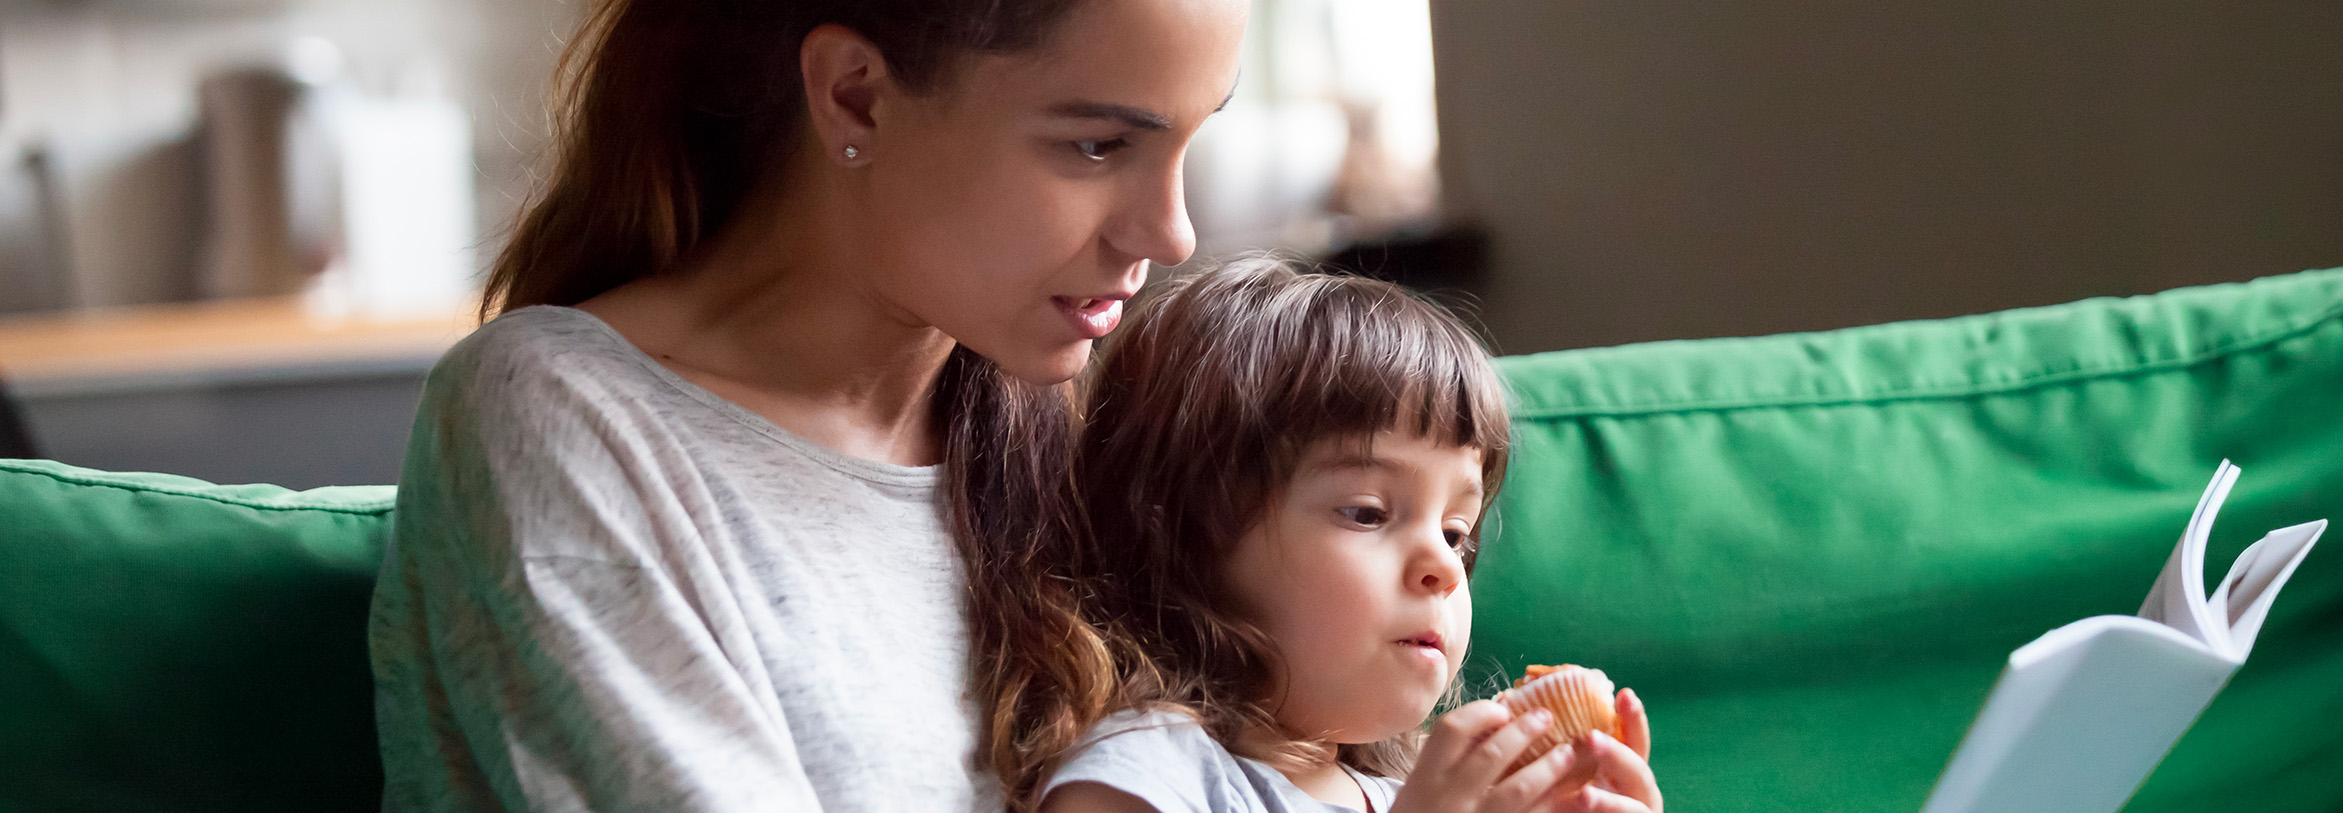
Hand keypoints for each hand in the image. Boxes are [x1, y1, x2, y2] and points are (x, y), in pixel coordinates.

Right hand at [1389, 700, 1589, 812]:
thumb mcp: (1419, 788)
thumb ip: (1445, 761)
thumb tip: (1493, 725)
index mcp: (1426, 777)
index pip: (1453, 730)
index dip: (1482, 712)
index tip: (1503, 708)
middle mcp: (1450, 797)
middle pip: (1493, 754)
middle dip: (1525, 731)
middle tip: (1546, 717)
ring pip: (1519, 789)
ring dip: (1549, 767)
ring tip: (1567, 753)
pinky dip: (1550, 804)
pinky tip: (1566, 793)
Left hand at [1548, 688, 1661, 812]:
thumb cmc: (1574, 802)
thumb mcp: (1574, 776)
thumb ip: (1569, 753)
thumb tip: (1535, 714)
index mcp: (1626, 773)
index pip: (1635, 741)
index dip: (1633, 719)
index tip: (1625, 694)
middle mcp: (1638, 793)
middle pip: (1637, 770)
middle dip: (1617, 753)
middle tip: (1590, 739)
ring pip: (1633, 809)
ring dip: (1608, 801)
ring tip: (1583, 795)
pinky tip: (1581, 808)